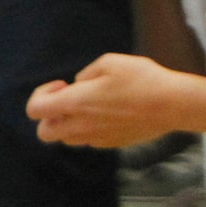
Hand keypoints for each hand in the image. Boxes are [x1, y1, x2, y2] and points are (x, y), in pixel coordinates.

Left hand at [28, 54, 186, 146]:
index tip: (62, 84)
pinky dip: (89, 128)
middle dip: (50, 115)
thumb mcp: (111, 62)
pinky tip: (109, 112)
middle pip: (45, 133)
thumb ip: (87, 73)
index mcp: (77, 103)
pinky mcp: (110, 144)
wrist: (169, 105)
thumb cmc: (141, 79)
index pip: (36, 110)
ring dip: (69, 123)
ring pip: (66, 139)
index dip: (41, 95)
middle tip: (70, 98)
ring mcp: (96, 139)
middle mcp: (81, 126)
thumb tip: (79, 84)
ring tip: (90, 105)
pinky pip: (88, 140)